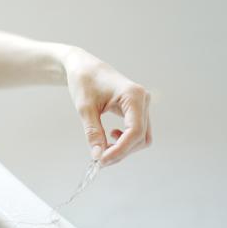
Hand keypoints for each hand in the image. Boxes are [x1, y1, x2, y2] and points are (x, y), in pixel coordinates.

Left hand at [64, 49, 151, 166]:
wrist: (83, 67)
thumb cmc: (84, 81)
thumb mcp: (85, 108)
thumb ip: (93, 133)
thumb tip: (98, 156)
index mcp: (133, 95)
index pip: (135, 131)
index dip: (120, 150)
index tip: (102, 160)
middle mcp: (143, 99)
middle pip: (141, 137)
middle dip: (121, 151)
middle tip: (99, 159)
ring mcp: (142, 104)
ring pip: (141, 137)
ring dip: (124, 148)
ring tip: (103, 148)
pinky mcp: (137, 109)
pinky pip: (137, 131)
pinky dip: (125, 140)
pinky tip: (110, 137)